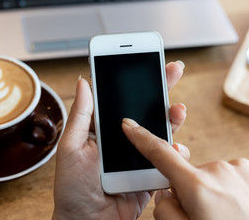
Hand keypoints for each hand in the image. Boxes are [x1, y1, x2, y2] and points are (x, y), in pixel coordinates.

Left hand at [52, 61, 187, 219]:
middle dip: (160, 88)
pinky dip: (175, 153)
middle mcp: (123, 139)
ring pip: (160, 132)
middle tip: (174, 70)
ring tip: (177, 110)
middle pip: (145, 109)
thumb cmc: (72, 189)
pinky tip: (176, 148)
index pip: (121, 99)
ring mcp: (139, 156)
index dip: (134, 80)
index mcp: (103, 130)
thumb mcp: (71, 147)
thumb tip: (83, 81)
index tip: (145, 60)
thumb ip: (81, 115)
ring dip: (172, 119)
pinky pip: (167, 160)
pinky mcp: (150, 174)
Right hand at [122, 119, 248, 219]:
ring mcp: (243, 167)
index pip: (160, 155)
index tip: (130, 125)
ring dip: (217, 189)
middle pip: (191, 174)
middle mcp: (219, 170)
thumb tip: (166, 191)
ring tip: (230, 214)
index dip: (142, 138)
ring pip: (215, 174)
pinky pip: (237, 173)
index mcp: (197, 187)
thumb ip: (165, 209)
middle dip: (193, 190)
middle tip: (208, 215)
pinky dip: (237, 187)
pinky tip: (245, 205)